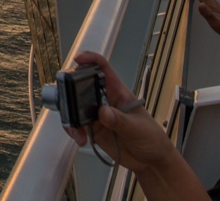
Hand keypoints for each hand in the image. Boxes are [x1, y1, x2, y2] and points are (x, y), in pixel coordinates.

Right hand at [63, 52, 172, 174]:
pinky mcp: (93, 129)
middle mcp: (105, 99)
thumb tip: (103, 112)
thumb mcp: (138, 128)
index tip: (78, 59)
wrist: (151, 161)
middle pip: (82, 84)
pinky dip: (74, 130)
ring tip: (76, 129)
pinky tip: (81, 138)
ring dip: (70, 115)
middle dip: (70, 89)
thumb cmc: (151, 137)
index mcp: (117, 91)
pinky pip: (77, 125)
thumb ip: (120, 120)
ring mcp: (97, 114)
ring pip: (75, 106)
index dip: (90, 59)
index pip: (102, 67)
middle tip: (67, 100)